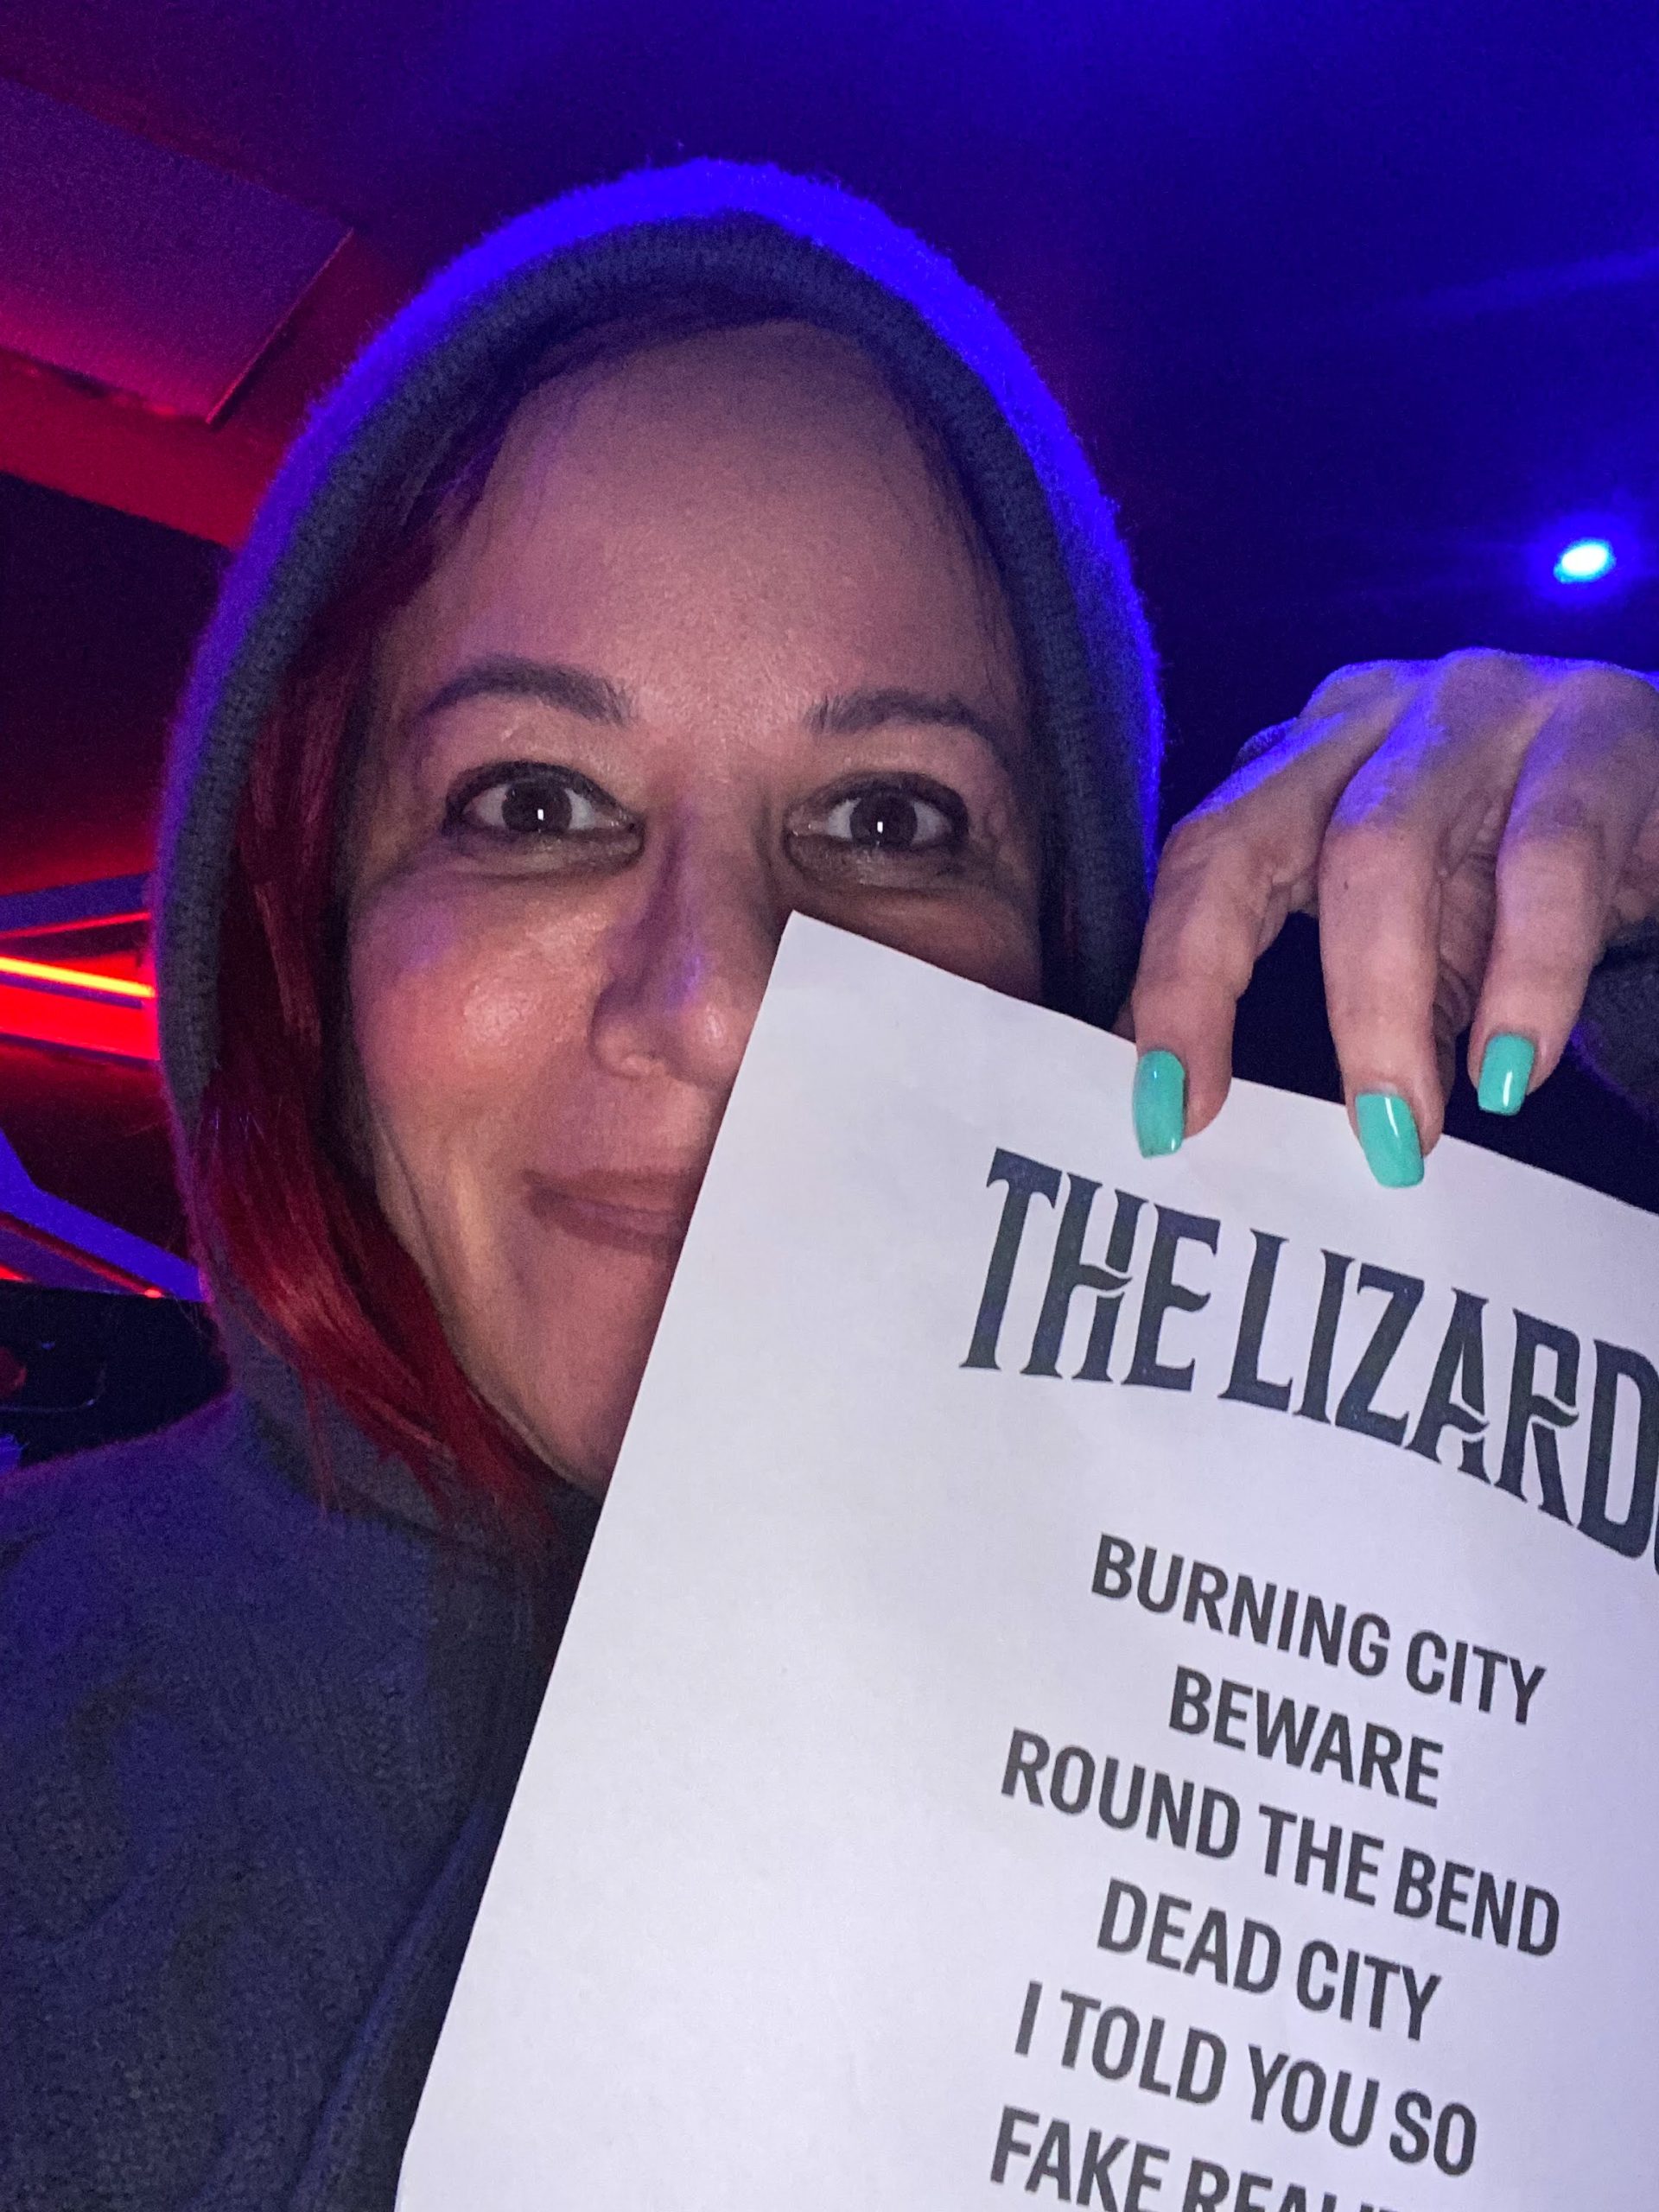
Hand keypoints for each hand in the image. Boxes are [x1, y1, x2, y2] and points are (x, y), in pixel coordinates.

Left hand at [1128, 650, 1658, 1181]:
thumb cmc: (1548, 863)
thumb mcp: (1436, 933)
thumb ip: (1361, 1006)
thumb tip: (1251, 1122)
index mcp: (1311, 760)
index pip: (1203, 858)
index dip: (1169, 984)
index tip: (1160, 1111)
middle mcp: (1374, 718)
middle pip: (1249, 838)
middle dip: (1216, 987)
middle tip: (1217, 1117)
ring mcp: (1481, 707)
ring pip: (1381, 850)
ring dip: (1377, 1009)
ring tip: (1400, 1130)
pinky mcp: (1601, 730)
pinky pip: (1548, 861)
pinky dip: (1528, 979)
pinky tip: (1513, 1067)